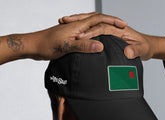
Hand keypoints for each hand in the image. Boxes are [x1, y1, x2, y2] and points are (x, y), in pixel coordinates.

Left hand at [0, 12, 126, 63]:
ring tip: (111, 29)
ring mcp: (73, 30)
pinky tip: (93, 39)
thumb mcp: (66, 47)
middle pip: (96, 19)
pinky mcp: (70, 37)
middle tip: (121, 25)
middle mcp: (76, 26)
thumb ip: (83, 46)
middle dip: (110, 21)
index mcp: (78, 27)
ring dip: (102, 25)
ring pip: (91, 25)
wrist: (33, 45)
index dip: (112, 21)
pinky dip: (93, 33)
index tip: (123, 24)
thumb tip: (100, 46)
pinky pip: (85, 32)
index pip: (99, 19)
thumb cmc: (46, 45)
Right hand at [59, 13, 164, 61]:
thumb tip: (127, 52)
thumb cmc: (146, 47)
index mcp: (121, 30)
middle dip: (79, 21)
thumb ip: (136, 51)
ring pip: (92, 24)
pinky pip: (94, 30)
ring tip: (65, 23)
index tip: (79, 37)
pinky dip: (84, 30)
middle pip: (94, 21)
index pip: (102, 27)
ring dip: (79, 22)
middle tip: (64, 22)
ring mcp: (111, 31)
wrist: (150, 46)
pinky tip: (75, 34)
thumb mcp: (143, 50)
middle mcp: (114, 28)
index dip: (91, 32)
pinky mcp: (109, 36)